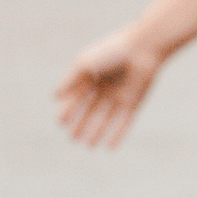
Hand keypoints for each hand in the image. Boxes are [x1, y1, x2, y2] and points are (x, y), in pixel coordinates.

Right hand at [55, 29, 163, 146]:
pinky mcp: (133, 102)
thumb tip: (54, 97)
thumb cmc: (111, 52)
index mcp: (90, 77)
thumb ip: (70, 80)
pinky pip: (123, 121)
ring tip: (87, 146)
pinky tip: (110, 147)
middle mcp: (104, 88)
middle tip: (72, 139)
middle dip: (81, 124)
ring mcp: (119, 96)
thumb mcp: (85, 64)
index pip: (76, 98)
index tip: (59, 123)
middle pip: (90, 110)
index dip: (68, 111)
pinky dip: (117, 133)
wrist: (142, 50)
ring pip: (105, 118)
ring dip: (96, 132)